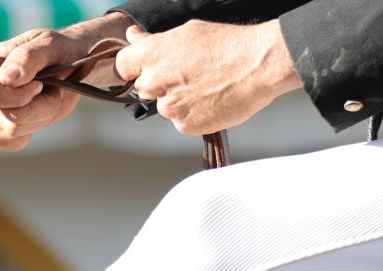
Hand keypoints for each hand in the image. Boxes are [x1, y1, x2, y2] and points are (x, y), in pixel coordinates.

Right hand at [0, 14, 133, 151]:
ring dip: (39, 117)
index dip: (18, 96)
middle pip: (3, 117)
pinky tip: (38, 116)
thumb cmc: (60, 51)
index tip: (40, 85)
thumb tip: (6, 78)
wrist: (73, 64)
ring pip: (10, 131)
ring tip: (49, 98)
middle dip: (37, 108)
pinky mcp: (3, 125)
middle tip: (51, 90)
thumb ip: (27, 57)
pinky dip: (27, 133)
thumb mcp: (50, 45)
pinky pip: (4, 142)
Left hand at [115, 20, 301, 134]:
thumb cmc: (228, 44)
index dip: (135, 67)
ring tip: (206, 87)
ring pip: (164, 106)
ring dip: (178, 100)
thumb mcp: (188, 32)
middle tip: (188, 75)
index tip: (147, 67)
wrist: (260, 65)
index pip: (122, 65)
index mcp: (151, 55)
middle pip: (143, 88)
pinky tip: (211, 100)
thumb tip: (133, 36)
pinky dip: (193, 114)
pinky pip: (181, 121)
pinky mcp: (184, 125)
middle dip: (160, 83)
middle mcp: (154, 82)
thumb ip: (154, 40)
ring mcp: (169, 107)